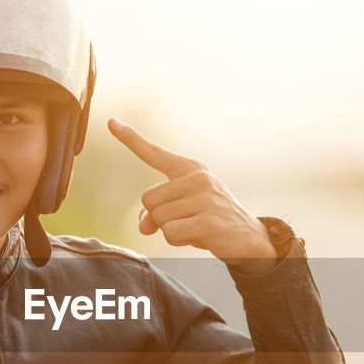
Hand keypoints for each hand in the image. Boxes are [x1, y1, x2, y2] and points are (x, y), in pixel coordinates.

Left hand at [109, 118, 277, 273]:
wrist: (252, 239)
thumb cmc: (213, 221)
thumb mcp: (184, 211)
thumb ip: (158, 212)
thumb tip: (143, 224)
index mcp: (190, 170)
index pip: (154, 153)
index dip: (130, 139)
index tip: (111, 123)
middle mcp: (197, 178)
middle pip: (148, 200)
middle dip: (158, 217)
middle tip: (183, 222)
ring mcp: (204, 198)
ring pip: (158, 219)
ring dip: (171, 231)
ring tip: (195, 228)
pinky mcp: (208, 221)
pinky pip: (171, 234)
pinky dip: (179, 241)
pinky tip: (200, 237)